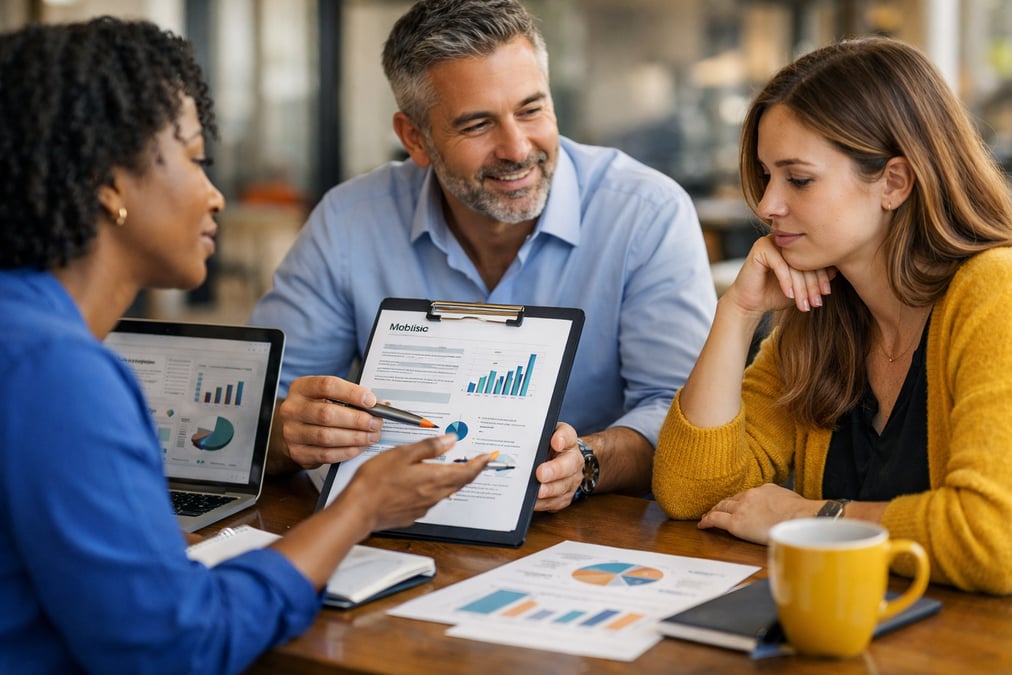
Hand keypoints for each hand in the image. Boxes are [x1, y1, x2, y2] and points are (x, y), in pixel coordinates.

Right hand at [278, 376, 382, 468]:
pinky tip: (359, 447)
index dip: (352, 393)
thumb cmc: (315, 409)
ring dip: (355, 437)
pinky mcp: (297, 452)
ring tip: (371, 436)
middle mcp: (292, 409)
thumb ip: (346, 397)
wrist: (293, 430)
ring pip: (327, 436)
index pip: (327, 386)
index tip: (371, 401)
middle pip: (327, 414)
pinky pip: (326, 454)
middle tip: (375, 423)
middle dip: (357, 420)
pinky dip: (347, 451)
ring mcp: (292, 432)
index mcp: (301, 388)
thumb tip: (376, 405)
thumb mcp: (324, 395)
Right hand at [346, 434, 491, 531]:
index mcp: (434, 478)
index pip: (467, 471)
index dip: (480, 463)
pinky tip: (426, 483)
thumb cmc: (376, 482)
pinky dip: (436, 488)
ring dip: (453, 479)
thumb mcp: (403, 454)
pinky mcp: (413, 513)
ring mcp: (424, 506)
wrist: (359, 511)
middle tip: (477, 462)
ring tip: (453, 468)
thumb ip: (428, 447)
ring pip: (446, 491)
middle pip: (460, 482)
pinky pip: (431, 499)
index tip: (488, 457)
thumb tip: (449, 440)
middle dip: (470, 470)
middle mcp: (433, 495)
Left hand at [533, 422, 582, 511]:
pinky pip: (556, 502)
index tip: (556, 442)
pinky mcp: (565, 496)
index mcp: (567, 441)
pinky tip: (532, 503)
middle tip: (541, 474)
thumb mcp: (542, 436)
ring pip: (563, 487)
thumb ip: (534, 435)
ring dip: (549, 491)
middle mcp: (573, 460)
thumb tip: (513, 439)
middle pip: (569, 465)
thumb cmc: (546, 447)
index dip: (562, 438)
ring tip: (536, 492)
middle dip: (555, 470)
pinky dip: (543, 503)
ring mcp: (571, 480)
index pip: (568, 435)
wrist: (560, 461)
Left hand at [698, 483, 819, 543]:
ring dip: (713, 511)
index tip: (735, 504)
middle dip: (723, 504)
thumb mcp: (791, 500)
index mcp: (764, 490)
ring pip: (721, 507)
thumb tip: (785, 509)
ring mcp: (741, 508)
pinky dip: (707, 521)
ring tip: (706, 516)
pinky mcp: (736, 522)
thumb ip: (781, 502)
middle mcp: (750, 496)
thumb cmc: (803, 514)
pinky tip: (702, 525)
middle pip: (731, 500)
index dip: (737, 501)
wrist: (801, 518)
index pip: (746, 495)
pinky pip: (716, 519)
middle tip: (715, 509)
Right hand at [726, 234, 835, 314]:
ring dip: (800, 288)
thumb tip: (837, 270)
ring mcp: (772, 241)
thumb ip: (816, 277)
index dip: (822, 277)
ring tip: (804, 304)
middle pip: (805, 261)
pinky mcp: (760, 248)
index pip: (814, 259)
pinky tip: (789, 295)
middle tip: (816, 303)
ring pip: (793, 265)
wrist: (750, 303)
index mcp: (796, 245)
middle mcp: (785, 240)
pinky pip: (779, 265)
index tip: (826, 294)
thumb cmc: (775, 294)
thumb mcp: (801, 287)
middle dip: (811, 285)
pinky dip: (785, 282)